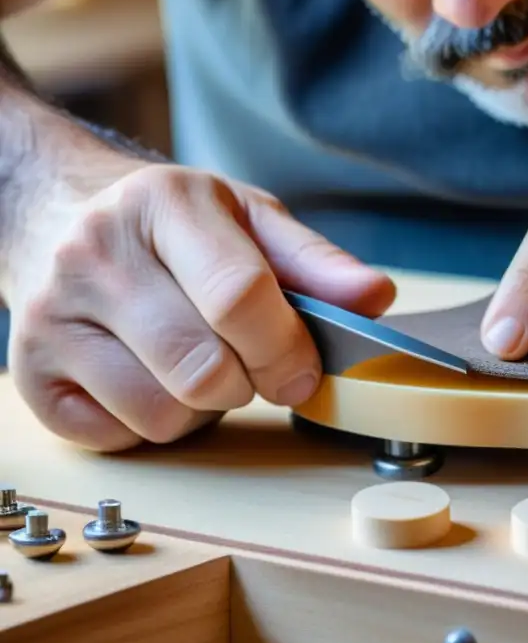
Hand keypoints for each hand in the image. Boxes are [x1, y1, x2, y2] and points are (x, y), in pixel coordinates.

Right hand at [4, 162, 395, 450]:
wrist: (58, 212)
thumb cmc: (170, 223)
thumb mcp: (248, 220)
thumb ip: (315, 263)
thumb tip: (376, 299)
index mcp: (163, 205)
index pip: (238, 296)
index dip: (287, 350)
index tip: (306, 372)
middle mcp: (94, 255)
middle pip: (203, 369)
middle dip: (248, 383)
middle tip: (246, 361)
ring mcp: (49, 316)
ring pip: (161, 415)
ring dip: (200, 408)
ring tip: (194, 363)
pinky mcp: (29, 373)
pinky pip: (117, 438)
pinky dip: (149, 424)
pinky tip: (148, 377)